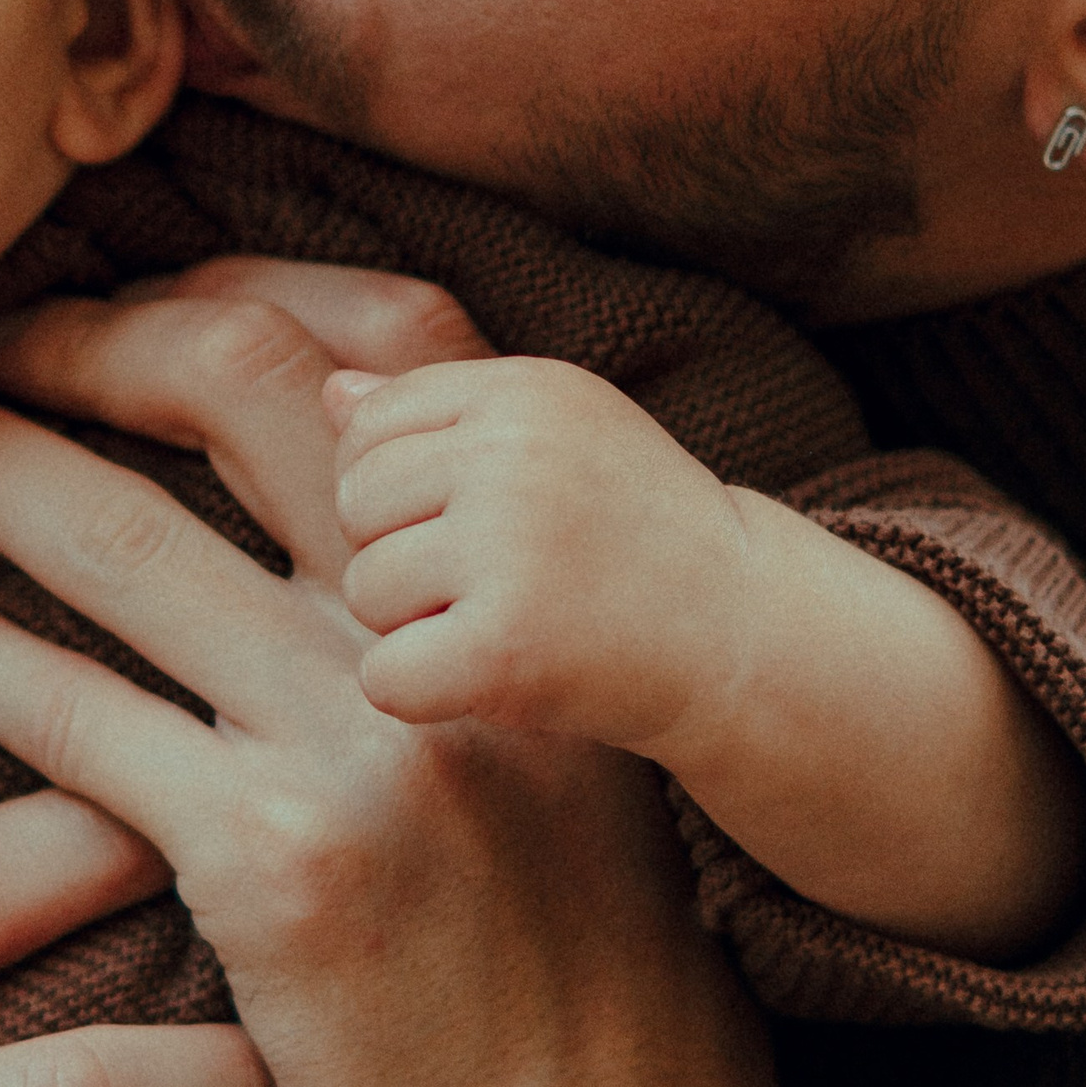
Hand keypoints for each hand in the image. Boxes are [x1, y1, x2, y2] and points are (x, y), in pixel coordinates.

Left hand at [0, 284, 775, 1086]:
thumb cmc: (585, 1000)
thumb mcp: (572, 776)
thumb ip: (462, 637)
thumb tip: (334, 514)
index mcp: (534, 595)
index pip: (400, 350)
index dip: (242, 301)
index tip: (133, 309)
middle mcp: (458, 640)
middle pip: (248, 394)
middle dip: (88, 344)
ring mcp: (371, 745)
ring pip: (132, 542)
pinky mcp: (277, 869)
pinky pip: (77, 718)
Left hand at [330, 355, 758, 755]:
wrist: (750, 637)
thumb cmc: (637, 537)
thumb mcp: (560, 438)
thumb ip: (446, 414)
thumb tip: (335, 395)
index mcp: (522, 391)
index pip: (368, 430)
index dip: (401, 492)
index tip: (472, 527)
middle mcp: (513, 453)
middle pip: (356, 506)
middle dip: (403, 556)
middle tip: (496, 586)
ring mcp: (512, 547)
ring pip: (365, 590)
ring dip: (418, 627)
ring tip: (510, 624)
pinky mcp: (507, 646)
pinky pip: (385, 675)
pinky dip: (425, 695)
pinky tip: (494, 682)